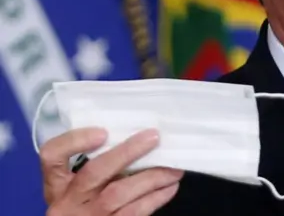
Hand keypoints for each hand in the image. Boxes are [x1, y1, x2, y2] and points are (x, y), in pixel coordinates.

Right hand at [40, 128, 183, 214]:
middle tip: (155, 137)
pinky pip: (135, 212)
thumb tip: (137, 137)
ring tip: (174, 167)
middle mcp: (68, 202)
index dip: (75, 141)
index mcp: (57, 184)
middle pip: (94, 172)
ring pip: (119, 194)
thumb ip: (96, 165)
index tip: (103, 131)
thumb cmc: (86, 206)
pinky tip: (170, 187)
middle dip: (127, 152)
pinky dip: (156, 198)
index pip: (52, 156)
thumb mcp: (78, 189)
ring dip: (152, 177)